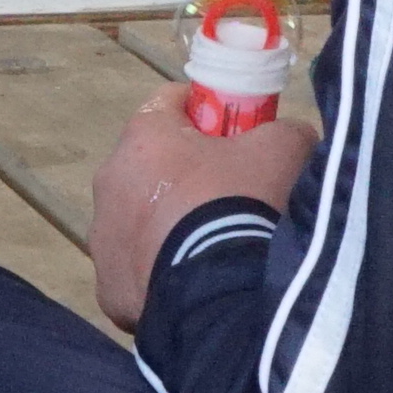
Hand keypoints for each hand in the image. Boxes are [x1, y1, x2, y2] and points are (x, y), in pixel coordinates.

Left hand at [90, 77, 308, 333]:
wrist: (221, 289)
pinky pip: (135, 272)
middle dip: (185, 175)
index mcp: (143, 138)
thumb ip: (283, 132)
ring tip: (212, 247)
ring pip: (137, 222)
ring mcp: (103, 239)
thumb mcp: (283, 149)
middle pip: (150, 166)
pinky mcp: (109, 288)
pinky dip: (159, 273)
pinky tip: (194, 282)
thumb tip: (289, 137)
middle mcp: (110, 182)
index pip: (168, 103)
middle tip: (228, 194)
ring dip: (168, 226)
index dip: (205, 112)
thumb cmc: (242, 202)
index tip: (231, 130)